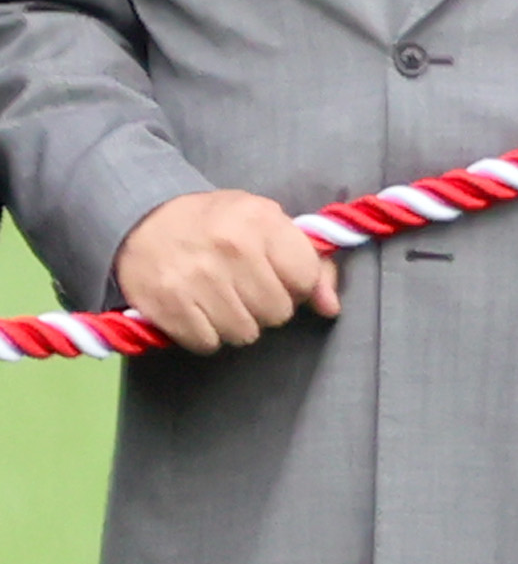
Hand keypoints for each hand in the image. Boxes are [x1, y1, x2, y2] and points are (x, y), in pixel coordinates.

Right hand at [113, 188, 339, 348]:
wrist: (141, 221)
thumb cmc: (215, 223)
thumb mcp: (266, 224)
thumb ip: (308, 262)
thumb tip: (331, 307)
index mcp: (261, 220)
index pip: (305, 278)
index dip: (295, 285)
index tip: (277, 278)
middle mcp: (231, 247)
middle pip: (277, 312)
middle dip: (265, 307)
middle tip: (243, 289)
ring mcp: (197, 277)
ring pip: (245, 333)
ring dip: (236, 323)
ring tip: (220, 299)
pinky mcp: (167, 304)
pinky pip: (208, 343)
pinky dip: (204, 334)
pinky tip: (197, 311)